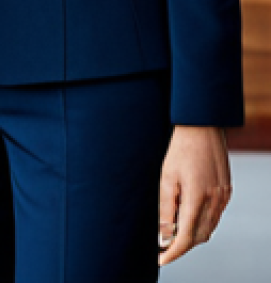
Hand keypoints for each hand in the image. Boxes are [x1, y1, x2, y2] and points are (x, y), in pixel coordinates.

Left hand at [158, 125, 231, 265]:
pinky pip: (215, 215)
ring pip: (209, 227)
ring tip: (172, 232)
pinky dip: (201, 221)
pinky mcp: (226, 190)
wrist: (201, 126)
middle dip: (181, 245)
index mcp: (198, 198)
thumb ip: (165, 207)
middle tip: (162, 246)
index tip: (161, 260)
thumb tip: (163, 234)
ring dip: (192, 234)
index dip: (173, 252)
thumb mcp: (165, 176)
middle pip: (199, 236)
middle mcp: (215, 201)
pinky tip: (187, 215)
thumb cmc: (180, 148)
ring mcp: (223, 196)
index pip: (186, 238)